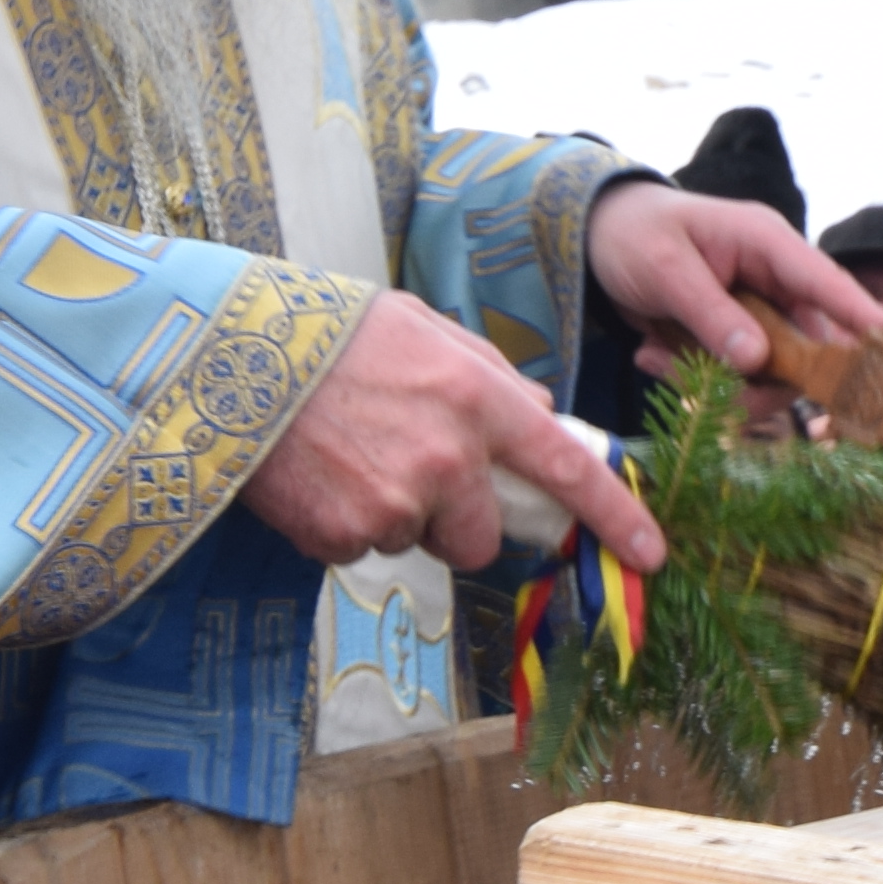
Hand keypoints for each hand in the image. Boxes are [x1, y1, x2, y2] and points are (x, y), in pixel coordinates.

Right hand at [242, 291, 664, 579]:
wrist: (231, 354)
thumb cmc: (332, 334)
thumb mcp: (426, 331)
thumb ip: (491, 374)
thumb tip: (541, 410)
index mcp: (479, 398)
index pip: (566, 468)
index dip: (615, 516)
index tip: (651, 553)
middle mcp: (448, 457)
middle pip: (482, 536)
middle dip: (453, 521)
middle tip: (402, 469)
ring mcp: (396, 502)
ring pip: (413, 541)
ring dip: (388, 514)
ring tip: (344, 454)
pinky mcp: (343, 534)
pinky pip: (357, 549)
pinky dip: (339, 523)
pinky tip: (313, 474)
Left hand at [588, 181, 878, 382]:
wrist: (596, 236)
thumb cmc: (634, 234)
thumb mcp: (664, 268)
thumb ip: (709, 312)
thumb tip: (757, 359)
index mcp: (767, 243)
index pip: (825, 280)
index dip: (859, 315)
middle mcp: (774, 281)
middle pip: (806, 346)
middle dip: (761, 378)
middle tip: (713, 390)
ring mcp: (756, 313)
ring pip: (769, 373)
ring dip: (714, 381)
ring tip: (655, 358)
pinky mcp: (734, 339)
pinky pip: (734, 378)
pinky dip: (693, 379)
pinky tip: (650, 354)